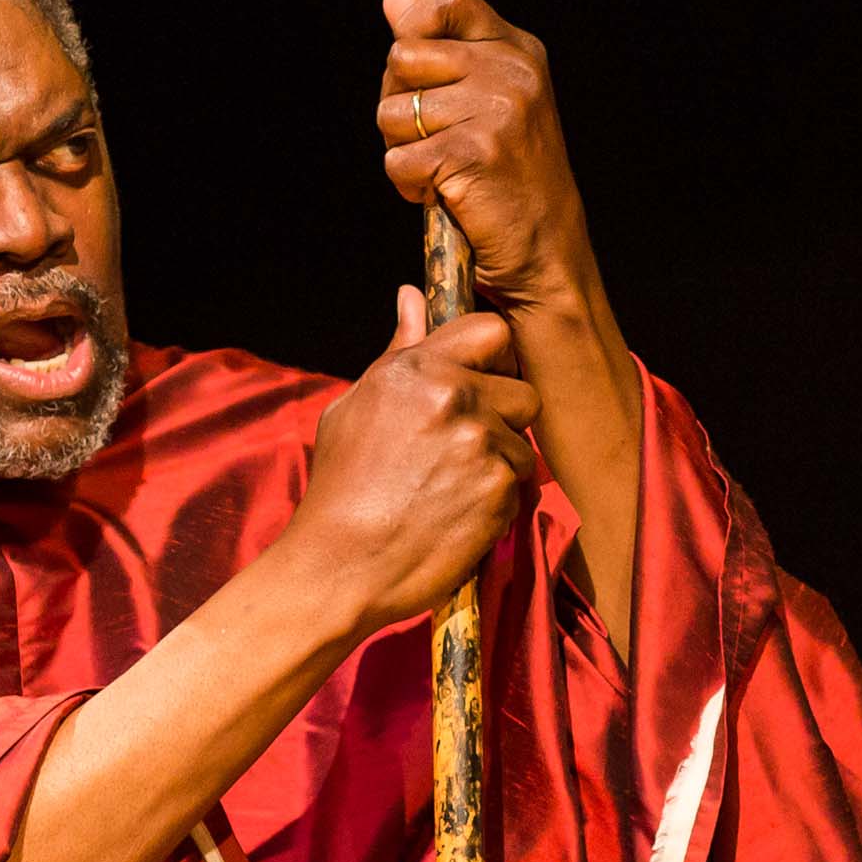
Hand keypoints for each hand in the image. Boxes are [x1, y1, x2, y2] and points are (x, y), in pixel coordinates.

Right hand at [283, 288, 537, 633]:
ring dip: (500, 465)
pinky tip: (457, 514)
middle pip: (522, 391)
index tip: (482, 382)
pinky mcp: (499, 489)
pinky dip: (497, 502)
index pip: (492, 332)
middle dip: (504, 418)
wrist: (339, 565)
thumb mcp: (356, 406)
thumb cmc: (341, 488)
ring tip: (451, 488)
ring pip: (523, 443)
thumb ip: (398, 351)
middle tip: (465, 449)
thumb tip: (411, 296)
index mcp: (417, 369)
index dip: (494, 359)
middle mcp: (454, 397)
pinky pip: (519, 485)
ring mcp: (481, 443)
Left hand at [377, 0, 601, 316]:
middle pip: (402, 56)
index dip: (413, 26)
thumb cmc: (511, 176)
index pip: (448, 0)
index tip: (416, 68)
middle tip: (431, 135)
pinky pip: (398, 159)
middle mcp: (513, 73)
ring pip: (393, 112)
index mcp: (519, 51)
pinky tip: (443, 194)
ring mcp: (497, 111)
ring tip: (442, 169)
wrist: (548, 250)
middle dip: (399, 100)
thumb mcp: (486, 98)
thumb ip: (439, 44)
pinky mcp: (474, 154)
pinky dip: (409, 186)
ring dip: (403, 149)